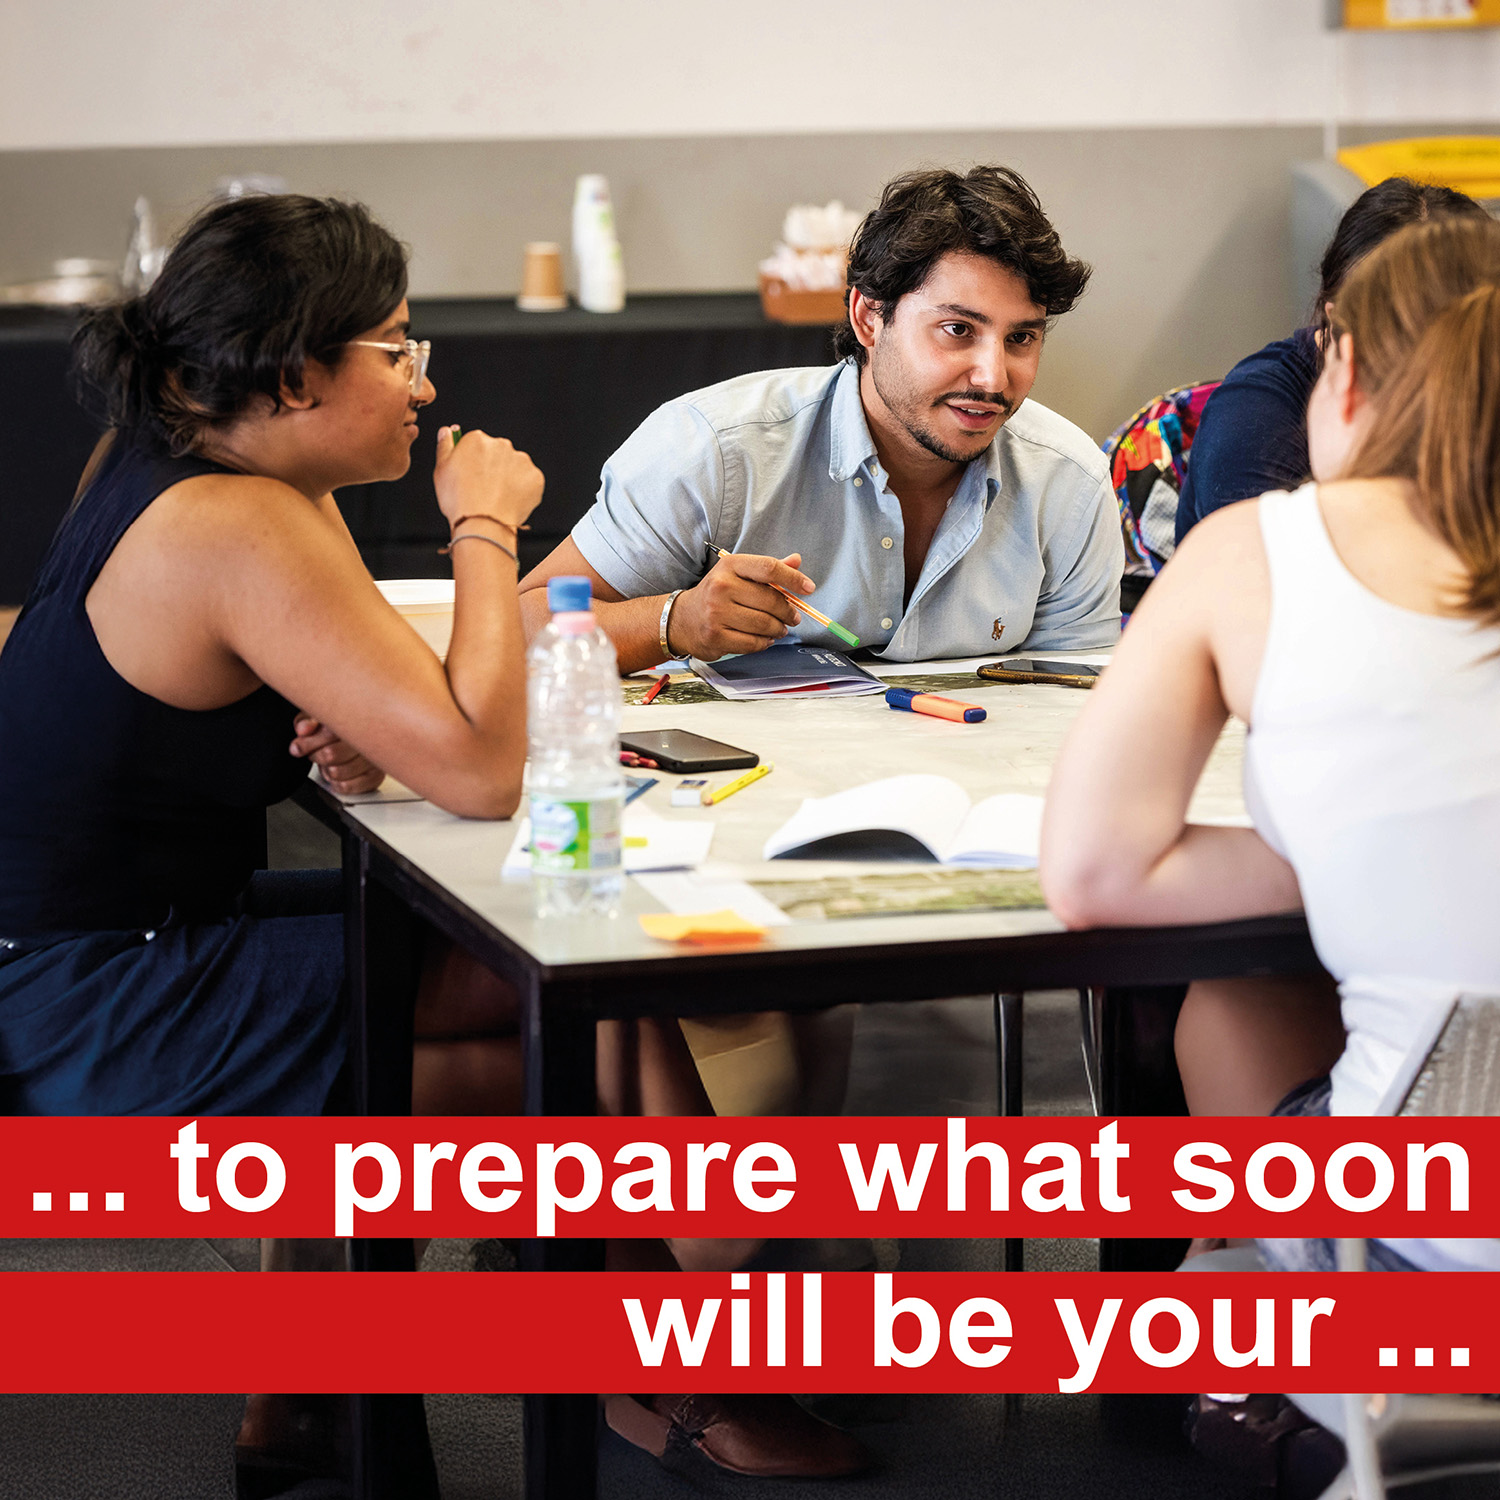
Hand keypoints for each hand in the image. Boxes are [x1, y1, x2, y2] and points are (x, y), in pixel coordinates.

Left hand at [289, 714, 385, 795]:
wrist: (360, 738)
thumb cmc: (337, 729)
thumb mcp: (318, 718)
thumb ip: (307, 721)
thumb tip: (303, 729)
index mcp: (355, 720)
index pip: (328, 735)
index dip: (309, 743)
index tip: (298, 747)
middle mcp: (368, 739)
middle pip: (330, 754)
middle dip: (317, 756)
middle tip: (317, 753)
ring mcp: (374, 759)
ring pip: (336, 772)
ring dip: (327, 770)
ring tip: (331, 763)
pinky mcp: (376, 776)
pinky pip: (346, 786)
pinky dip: (337, 783)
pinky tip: (340, 773)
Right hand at [433, 426, 543, 530]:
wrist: (483, 524)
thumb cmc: (460, 500)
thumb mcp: (441, 470)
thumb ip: (444, 446)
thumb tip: (446, 431)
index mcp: (477, 439)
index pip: (478, 444)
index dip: (474, 462)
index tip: (472, 474)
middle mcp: (502, 445)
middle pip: (498, 454)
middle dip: (494, 468)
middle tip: (484, 489)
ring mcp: (521, 461)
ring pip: (515, 467)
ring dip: (509, 478)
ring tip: (497, 498)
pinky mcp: (535, 477)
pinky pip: (529, 482)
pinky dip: (523, 491)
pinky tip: (510, 501)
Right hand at [669, 551, 815, 658]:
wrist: (682, 619)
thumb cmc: (717, 595)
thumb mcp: (738, 574)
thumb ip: (767, 569)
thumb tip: (797, 560)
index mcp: (730, 565)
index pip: (769, 568)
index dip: (793, 578)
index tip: (808, 588)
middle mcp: (722, 586)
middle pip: (770, 600)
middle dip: (788, 611)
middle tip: (793, 617)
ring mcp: (717, 613)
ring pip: (764, 624)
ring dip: (778, 629)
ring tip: (779, 628)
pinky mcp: (716, 636)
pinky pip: (753, 643)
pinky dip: (764, 642)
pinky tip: (764, 638)